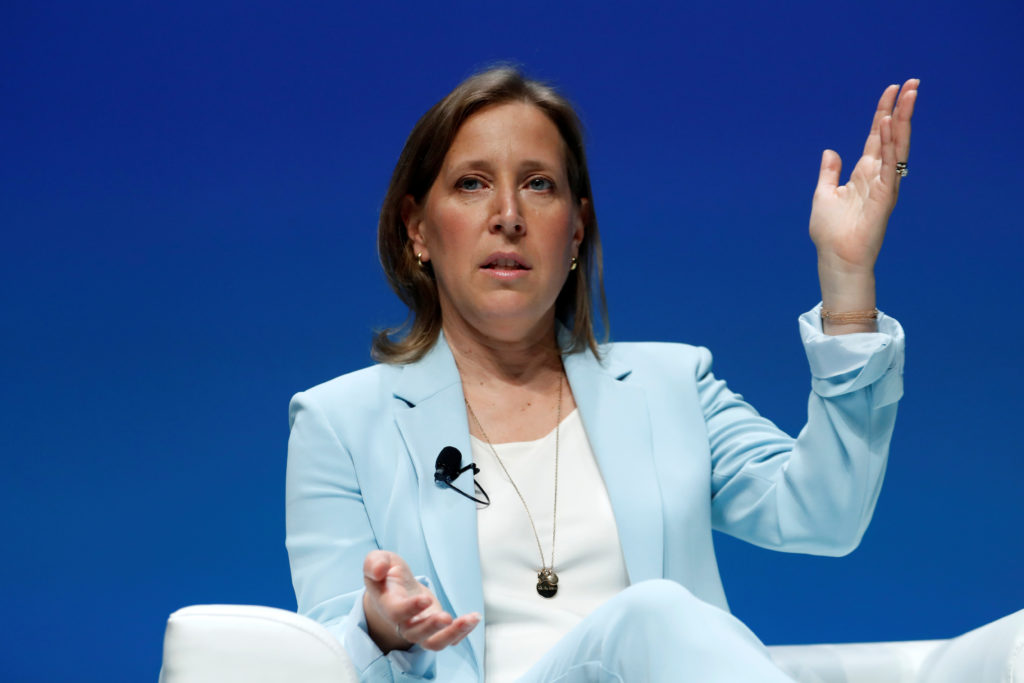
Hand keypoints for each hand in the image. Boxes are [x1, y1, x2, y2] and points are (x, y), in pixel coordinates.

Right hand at [362, 550, 479, 652]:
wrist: (393, 589)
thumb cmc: (386, 574)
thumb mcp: (377, 560)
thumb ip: (374, 563)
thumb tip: (378, 570)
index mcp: (388, 605)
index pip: (396, 613)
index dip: (410, 609)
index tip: (425, 598)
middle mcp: (404, 622)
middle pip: (416, 634)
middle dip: (432, 627)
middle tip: (446, 617)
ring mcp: (421, 628)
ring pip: (434, 643)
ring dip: (453, 634)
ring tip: (470, 619)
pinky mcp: (435, 629)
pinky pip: (449, 639)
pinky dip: (463, 633)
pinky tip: (473, 619)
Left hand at [809, 79, 918, 330]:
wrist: (836, 257)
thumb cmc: (830, 232)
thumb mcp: (823, 194)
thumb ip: (829, 172)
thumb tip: (830, 151)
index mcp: (864, 173)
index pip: (877, 137)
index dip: (883, 113)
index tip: (891, 91)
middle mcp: (877, 176)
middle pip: (892, 136)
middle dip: (900, 109)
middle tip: (910, 83)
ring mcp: (884, 185)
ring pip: (897, 146)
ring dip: (902, 120)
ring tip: (907, 95)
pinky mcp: (885, 197)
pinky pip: (891, 166)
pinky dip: (892, 145)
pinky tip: (891, 125)